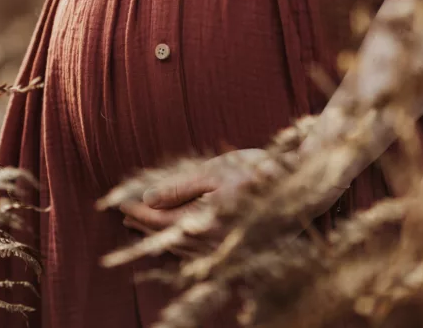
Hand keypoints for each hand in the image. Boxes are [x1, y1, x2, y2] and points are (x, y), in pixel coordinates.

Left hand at [118, 149, 344, 254]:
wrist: (303, 189)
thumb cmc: (258, 172)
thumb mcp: (215, 171)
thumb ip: (179, 188)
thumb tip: (147, 199)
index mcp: (205, 223)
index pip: (160, 222)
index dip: (138, 213)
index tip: (119, 204)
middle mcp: (213, 243)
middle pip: (169, 239)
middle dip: (145, 225)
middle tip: (124, 213)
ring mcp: (226, 249)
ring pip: (184, 248)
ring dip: (160, 236)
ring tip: (142, 222)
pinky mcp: (237, 248)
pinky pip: (201, 251)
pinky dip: (182, 242)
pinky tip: (176, 234)